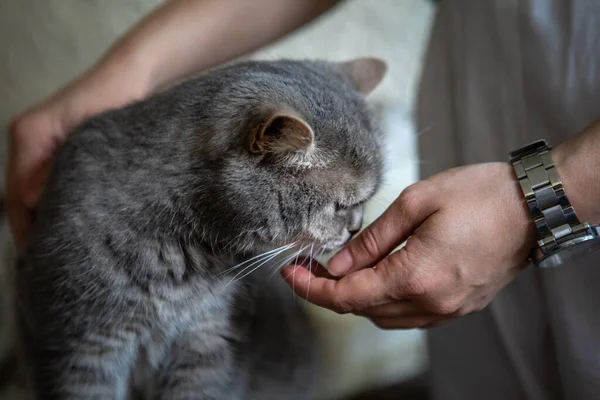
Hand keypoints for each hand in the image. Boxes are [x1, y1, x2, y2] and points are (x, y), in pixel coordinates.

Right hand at [5, 60, 149, 247]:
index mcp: (28, 137)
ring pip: (39, 192)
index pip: (15, 194)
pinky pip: (54, 183)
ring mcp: (47, 146)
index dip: (24, 226)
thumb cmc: (113, 100)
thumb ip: (56, 169)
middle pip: (22, 197)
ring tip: (64, 249)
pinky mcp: (67, 150)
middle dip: (35, 227)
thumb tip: (34, 204)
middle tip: (53, 261)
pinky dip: (60, 203)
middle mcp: (29, 142)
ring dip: (48, 218)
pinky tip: (76, 223)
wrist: (135, 77)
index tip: (37, 256)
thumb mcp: (86, 138)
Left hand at [282, 162, 537, 328]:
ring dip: (357, 297)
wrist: (534, 206)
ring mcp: (448, 309)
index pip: (348, 296)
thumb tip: (338, 264)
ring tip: (341, 269)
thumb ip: (372, 239)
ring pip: (384, 317)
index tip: (290, 274)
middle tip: (309, 266)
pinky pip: (409, 315)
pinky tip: (378, 276)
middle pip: (363, 309)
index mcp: (416, 275)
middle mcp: (431, 302)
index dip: (312, 289)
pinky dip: (385, 301)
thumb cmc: (480, 194)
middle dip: (329, 291)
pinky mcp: (459, 307)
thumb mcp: (416, 202)